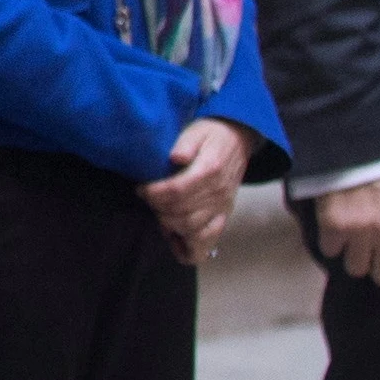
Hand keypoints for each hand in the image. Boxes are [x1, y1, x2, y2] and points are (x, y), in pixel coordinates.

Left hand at [139, 117, 248, 262]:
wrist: (237, 139)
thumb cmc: (210, 135)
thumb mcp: (196, 131)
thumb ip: (186, 143)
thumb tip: (176, 156)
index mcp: (210, 171)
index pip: (177, 191)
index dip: (154, 193)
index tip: (141, 188)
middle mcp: (219, 193)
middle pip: (182, 213)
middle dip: (158, 209)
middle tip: (148, 199)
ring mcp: (223, 207)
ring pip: (192, 230)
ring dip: (170, 225)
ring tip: (159, 213)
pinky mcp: (224, 216)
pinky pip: (209, 241)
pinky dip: (190, 248)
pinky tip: (174, 241)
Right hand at [309, 167, 379, 294]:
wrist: (352, 148)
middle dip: (376, 269)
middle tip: (371, 257)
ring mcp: (359, 230)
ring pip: (355, 268)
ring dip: (352, 256)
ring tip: (352, 239)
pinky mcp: (333, 225)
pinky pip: (330, 251)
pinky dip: (331, 242)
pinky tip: (335, 228)